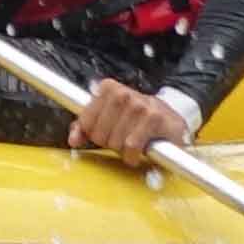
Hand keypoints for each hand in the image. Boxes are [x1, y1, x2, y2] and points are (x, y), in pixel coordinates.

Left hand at [67, 78, 203, 169]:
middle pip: (99, 133)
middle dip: (108, 142)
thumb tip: (73, 139)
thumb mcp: (107, 118)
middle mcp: (123, 94)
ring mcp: (139, 105)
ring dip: (121, 150)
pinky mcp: (154, 119)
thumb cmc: (135, 119)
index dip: (92, 134)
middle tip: (120, 139)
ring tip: (130, 144)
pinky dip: (132, 155)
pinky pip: (131, 146)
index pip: (85, 122)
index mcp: (108, 88)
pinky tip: (136, 153)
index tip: (103, 133)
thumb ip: (85, 127)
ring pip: (115, 141)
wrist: (169, 118)